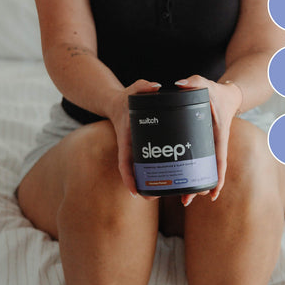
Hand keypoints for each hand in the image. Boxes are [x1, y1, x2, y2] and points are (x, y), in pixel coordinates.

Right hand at [107, 79, 161, 198]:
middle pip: (134, 170)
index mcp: (127, 136)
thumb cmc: (126, 96)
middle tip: (152, 198)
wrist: (117, 101)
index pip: (125, 160)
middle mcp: (131, 144)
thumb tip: (155, 87)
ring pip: (142, 168)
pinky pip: (148, 160)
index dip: (129, 176)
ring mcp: (137, 146)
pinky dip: (154, 171)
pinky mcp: (144, 145)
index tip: (134, 190)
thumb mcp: (135, 88)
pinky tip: (167, 179)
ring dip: (149, 181)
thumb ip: (143, 87)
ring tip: (163, 195)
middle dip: (140, 184)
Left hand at [174, 75, 241, 205]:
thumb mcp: (206, 84)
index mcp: (218, 135)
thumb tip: (179, 85)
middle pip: (209, 171)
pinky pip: (198, 162)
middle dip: (200, 187)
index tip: (212, 194)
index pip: (219, 159)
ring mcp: (208, 146)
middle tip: (187, 201)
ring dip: (195, 185)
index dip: (217, 177)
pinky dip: (192, 174)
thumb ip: (194, 82)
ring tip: (183, 200)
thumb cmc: (217, 92)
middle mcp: (214, 144)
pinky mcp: (202, 144)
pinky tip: (181, 184)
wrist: (227, 94)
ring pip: (203, 170)